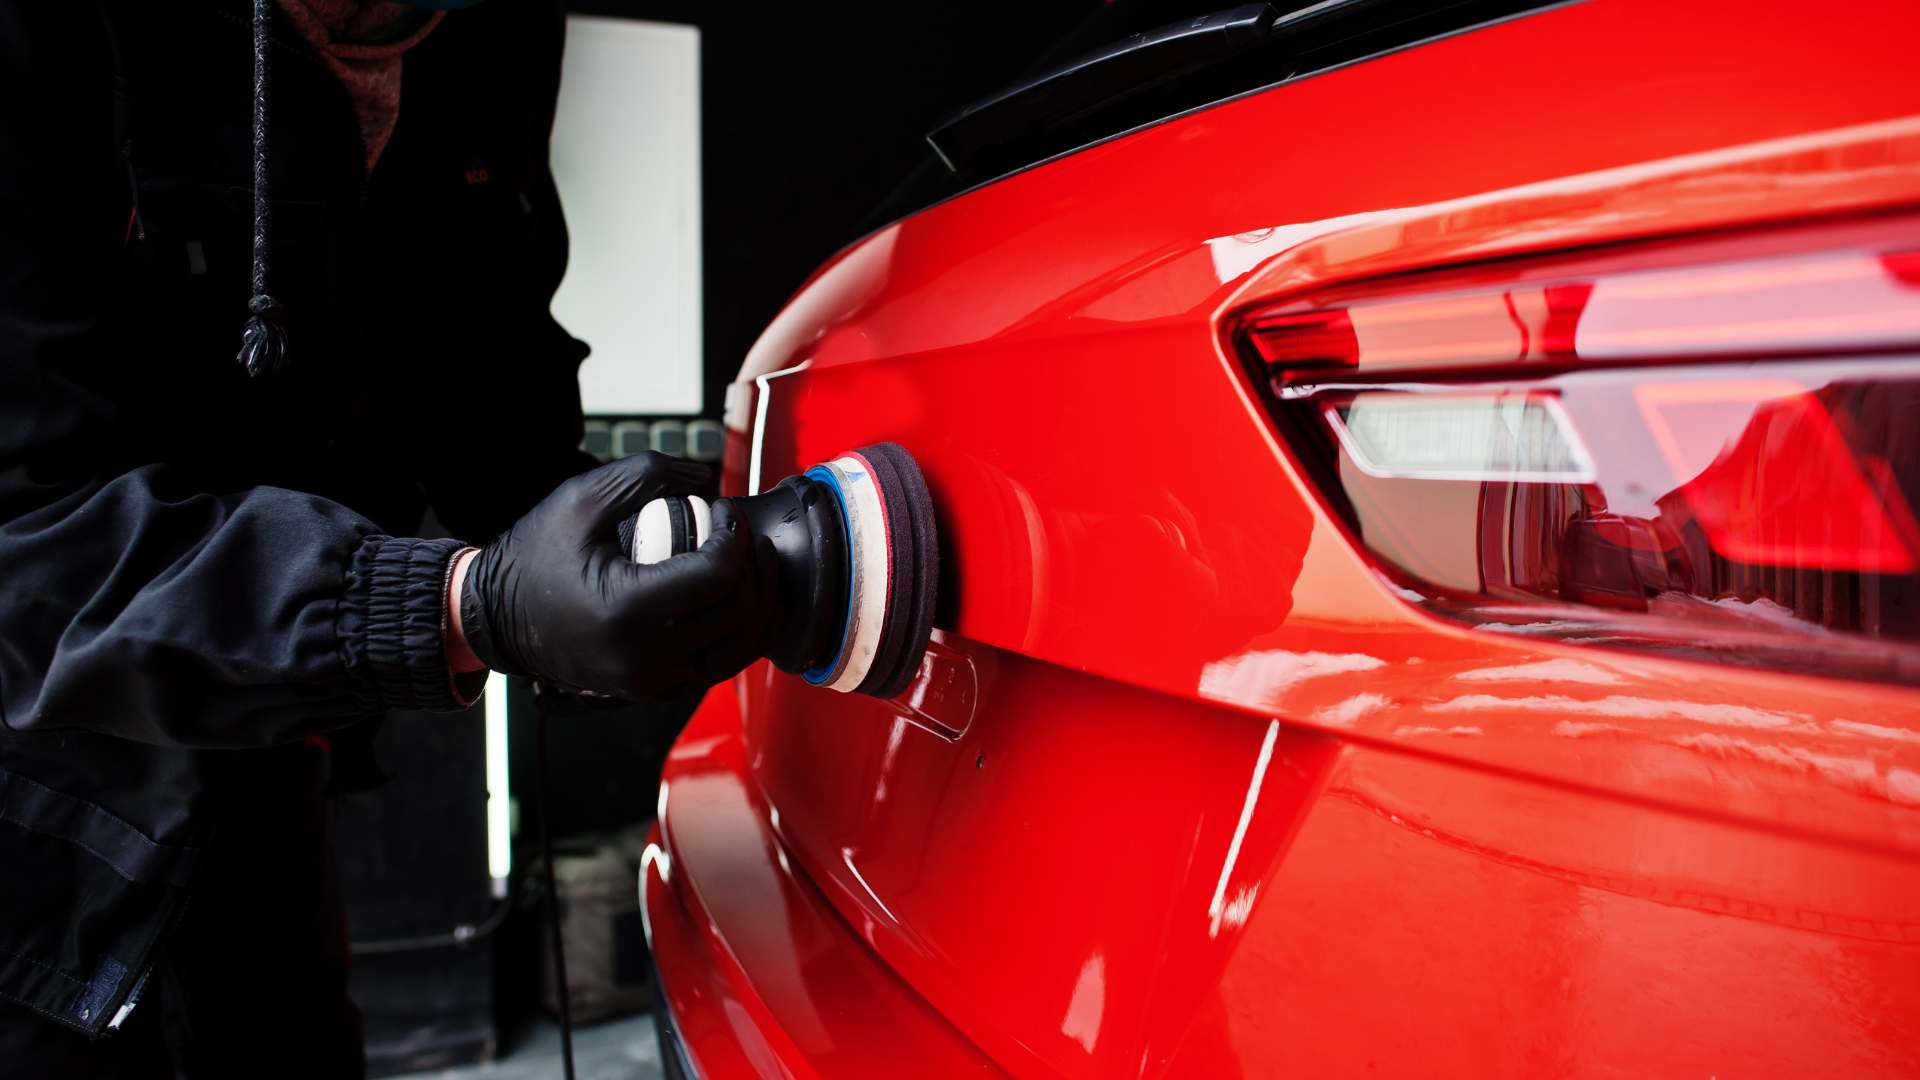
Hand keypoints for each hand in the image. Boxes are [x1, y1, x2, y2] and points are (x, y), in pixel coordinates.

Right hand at [453, 452, 780, 700]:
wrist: (495, 617)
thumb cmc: (534, 556)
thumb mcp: (580, 499)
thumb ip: (646, 476)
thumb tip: (709, 478)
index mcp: (628, 611)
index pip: (719, 574)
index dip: (735, 534)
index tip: (723, 510)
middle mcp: (645, 657)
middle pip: (738, 612)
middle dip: (753, 566)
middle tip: (741, 534)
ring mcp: (652, 681)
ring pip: (738, 649)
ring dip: (756, 605)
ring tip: (750, 567)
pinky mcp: (654, 690)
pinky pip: (716, 667)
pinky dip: (736, 634)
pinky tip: (734, 600)